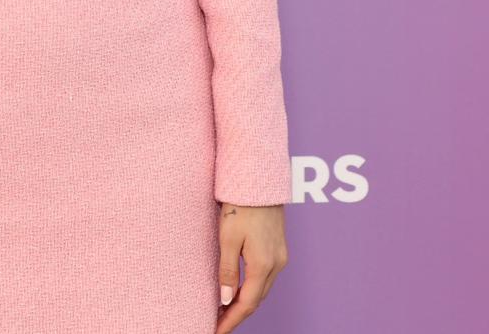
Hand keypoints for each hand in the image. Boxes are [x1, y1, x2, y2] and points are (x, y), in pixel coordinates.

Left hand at [215, 202, 287, 332]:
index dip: (231, 321)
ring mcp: (280, 256)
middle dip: (237, 314)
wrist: (260, 179)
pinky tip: (241, 288)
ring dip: (245, 301)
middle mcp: (277, 264)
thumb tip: (226, 300)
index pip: (247, 304)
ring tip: (225, 310)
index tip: (216, 331)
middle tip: (218, 323)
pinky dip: (253, 287)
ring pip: (262, 288)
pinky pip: (266, 276)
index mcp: (263, 265)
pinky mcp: (279, 247)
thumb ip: (227, 270)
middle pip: (256, 299)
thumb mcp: (228, 237)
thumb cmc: (241, 205)